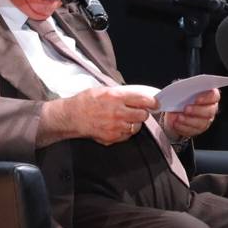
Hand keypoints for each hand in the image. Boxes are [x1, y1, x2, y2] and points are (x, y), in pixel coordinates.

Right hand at [39, 87, 157, 145]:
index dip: (152, 102)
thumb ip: (121, 93)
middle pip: (142, 115)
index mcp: (116, 97)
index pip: (142, 100)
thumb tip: (137, 95)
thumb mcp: (104, 90)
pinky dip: (126, 131)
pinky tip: (118, 126)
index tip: (156, 104)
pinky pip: (127, 135)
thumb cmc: (86, 101)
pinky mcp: (112, 137)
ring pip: (136, 127)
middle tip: (138, 111)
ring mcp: (115, 126)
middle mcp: (117, 112)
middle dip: (142, 113)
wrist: (71, 117)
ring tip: (125, 119)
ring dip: (134, 123)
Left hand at [163, 88, 219, 139]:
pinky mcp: (198, 129)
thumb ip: (184, 89)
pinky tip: (176, 123)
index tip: (197, 99)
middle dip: (197, 110)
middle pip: (210, 111)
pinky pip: (193, 130)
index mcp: (208, 95)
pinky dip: (183, 127)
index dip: (207, 98)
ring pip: (201, 123)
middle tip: (186, 109)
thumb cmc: (180, 97)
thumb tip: (179, 89)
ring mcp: (205, 120)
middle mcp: (210, 108)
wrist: (174, 111)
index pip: (214, 96)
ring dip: (188, 120)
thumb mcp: (180, 90)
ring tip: (178, 117)